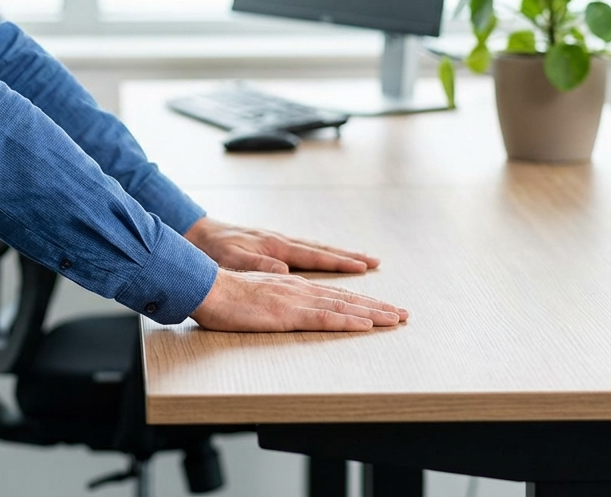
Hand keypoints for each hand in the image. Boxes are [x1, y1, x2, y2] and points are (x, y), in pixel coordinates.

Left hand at [183, 217, 380, 273]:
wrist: (197, 236)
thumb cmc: (213, 249)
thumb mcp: (230, 258)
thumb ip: (257, 265)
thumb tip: (285, 272)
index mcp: (276, 247)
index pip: (315, 257)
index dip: (340, 263)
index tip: (364, 267)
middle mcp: (282, 244)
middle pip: (324, 252)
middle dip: (352, 259)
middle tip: (377, 263)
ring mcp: (279, 245)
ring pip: (318, 252)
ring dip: (342, 257)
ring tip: (366, 262)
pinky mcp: (273, 249)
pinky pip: (306, 254)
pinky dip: (325, 258)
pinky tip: (333, 262)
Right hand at [190, 269, 407, 331]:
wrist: (205, 286)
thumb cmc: (222, 294)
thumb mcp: (254, 294)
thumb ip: (274, 298)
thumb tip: (288, 303)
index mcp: (292, 286)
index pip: (335, 294)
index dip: (361, 300)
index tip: (383, 307)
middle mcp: (300, 289)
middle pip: (347, 297)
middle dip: (378, 306)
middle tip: (404, 314)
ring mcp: (296, 300)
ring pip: (343, 306)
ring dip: (373, 313)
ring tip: (397, 319)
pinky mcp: (288, 313)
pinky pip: (324, 317)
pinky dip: (348, 320)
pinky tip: (367, 325)